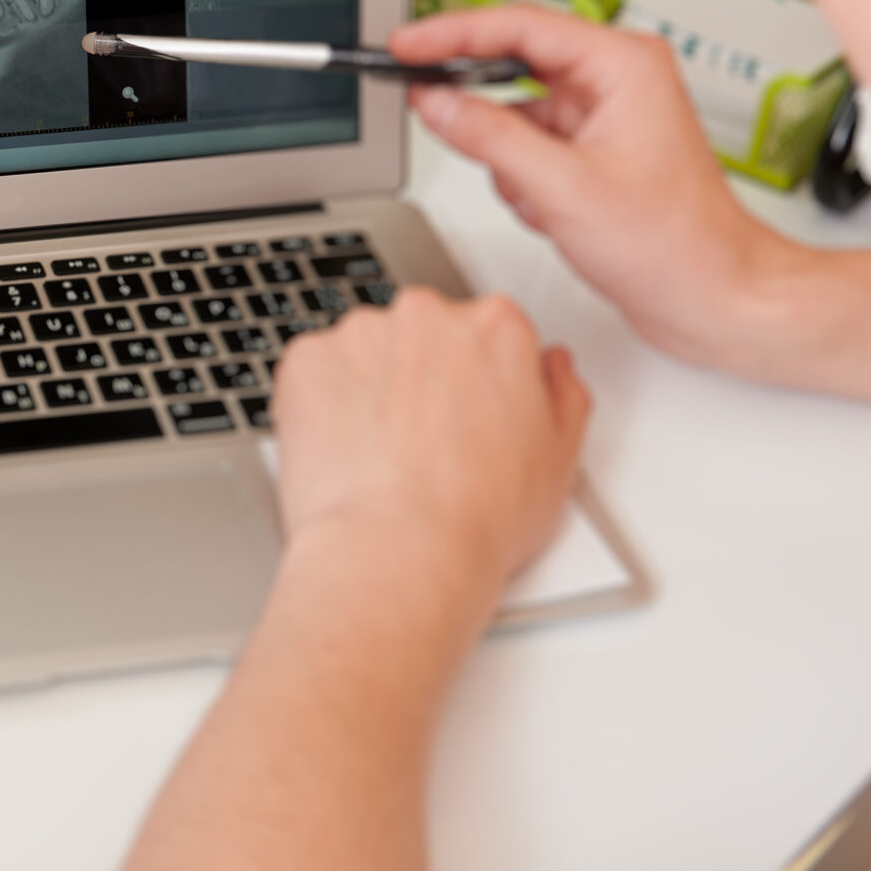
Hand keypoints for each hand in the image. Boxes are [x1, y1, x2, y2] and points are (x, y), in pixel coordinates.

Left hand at [270, 290, 588, 593]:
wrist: (397, 554)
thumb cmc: (476, 519)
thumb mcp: (560, 459)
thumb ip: (563, 394)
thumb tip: (552, 368)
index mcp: (497, 327)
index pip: (488, 332)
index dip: (478, 382)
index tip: (468, 416)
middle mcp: (428, 316)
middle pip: (425, 334)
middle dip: (422, 378)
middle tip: (424, 444)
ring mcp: (362, 335)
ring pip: (366, 352)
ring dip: (370, 389)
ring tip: (381, 456)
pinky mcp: (308, 361)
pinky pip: (314, 373)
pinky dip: (322, 404)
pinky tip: (345, 452)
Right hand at [393, 4, 785, 367]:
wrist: (712, 299)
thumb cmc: (675, 245)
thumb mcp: (562, 188)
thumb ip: (488, 138)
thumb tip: (436, 104)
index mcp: (623, 66)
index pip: (521, 27)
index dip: (453, 33)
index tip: (405, 43)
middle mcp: (616, 82)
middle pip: (515, 65)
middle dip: (479, 104)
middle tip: (421, 99)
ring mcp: (604, 119)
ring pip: (516, 115)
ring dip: (509, 159)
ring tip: (538, 200)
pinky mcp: (593, 154)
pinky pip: (529, 149)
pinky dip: (524, 182)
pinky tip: (548, 214)